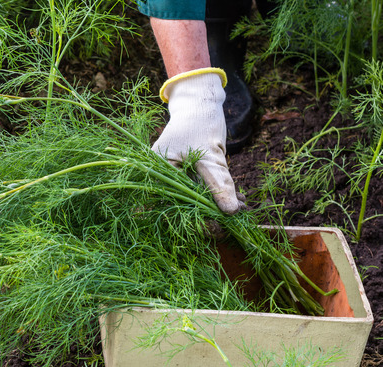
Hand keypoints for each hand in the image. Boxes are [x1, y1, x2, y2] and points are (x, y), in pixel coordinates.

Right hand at [152, 69, 241, 214]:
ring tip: (241, 206)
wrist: (200, 103)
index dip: (195, 222)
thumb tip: (232, 213)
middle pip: (185, 207)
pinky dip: (219, 195)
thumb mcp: (211, 156)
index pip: (173, 207)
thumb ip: (219, 184)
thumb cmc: (198, 123)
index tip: (218, 230)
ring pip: (196, 200)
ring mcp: (176, 176)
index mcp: (157, 174)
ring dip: (219, 205)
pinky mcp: (189, 174)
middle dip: (211, 214)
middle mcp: (163, 178)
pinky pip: (202, 190)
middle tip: (235, 218)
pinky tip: (238, 199)